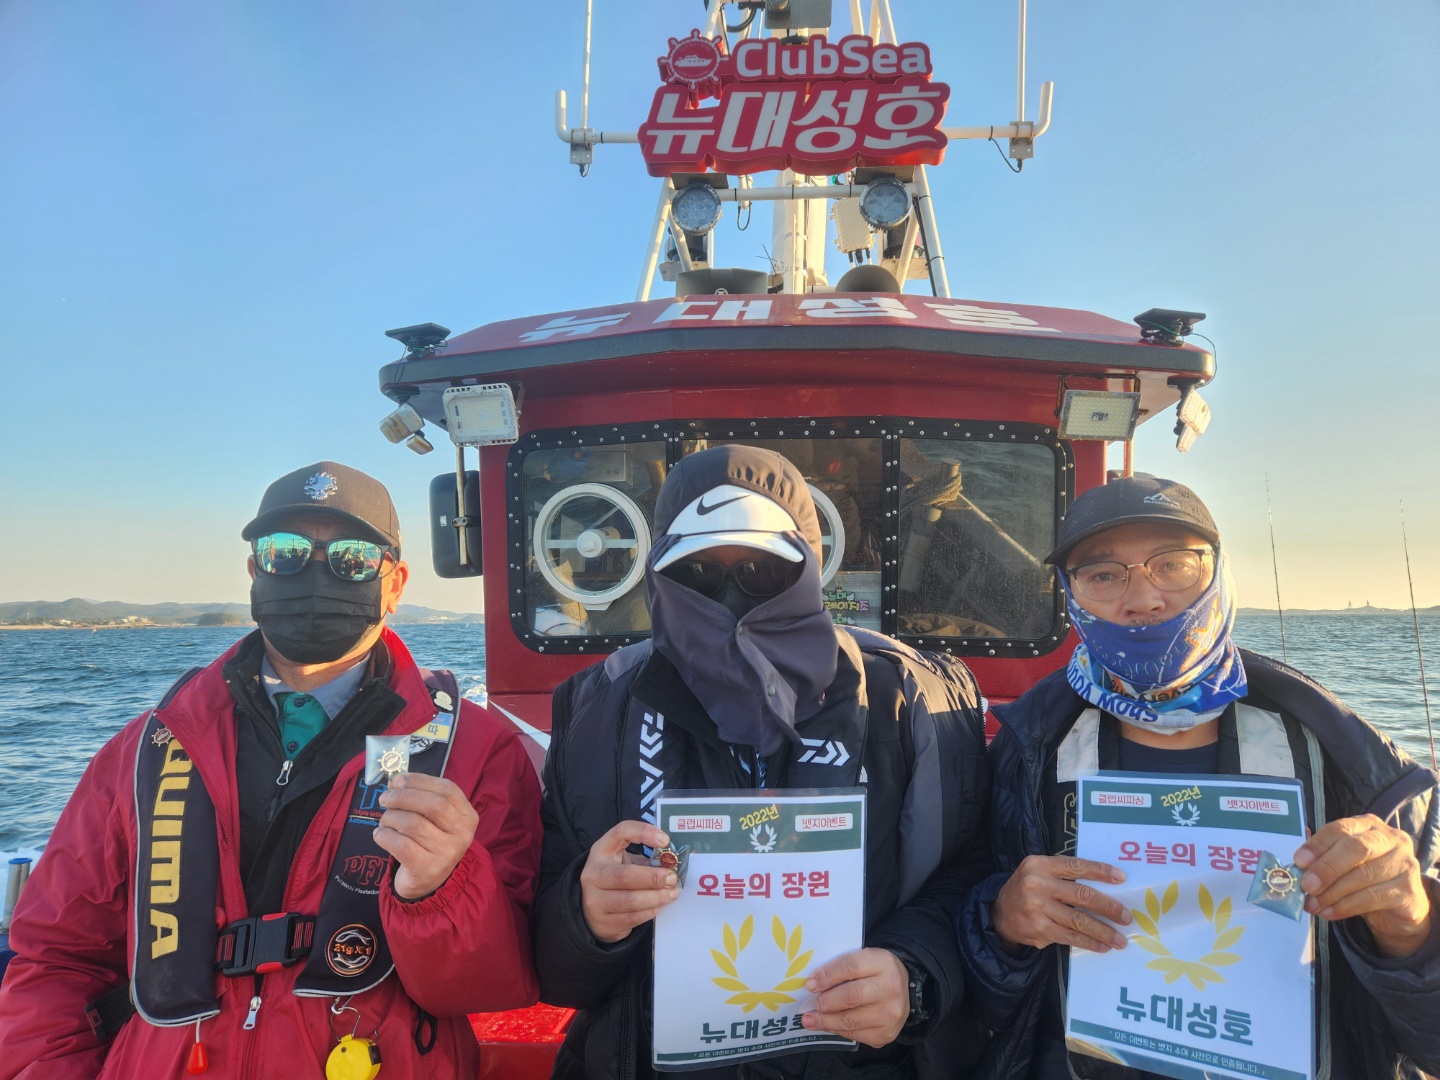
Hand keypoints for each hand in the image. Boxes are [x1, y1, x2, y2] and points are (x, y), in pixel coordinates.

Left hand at [372, 772, 478, 899]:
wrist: (428, 882)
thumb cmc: (429, 842)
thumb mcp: (431, 818)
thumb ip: (418, 797)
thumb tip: (394, 782)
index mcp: (468, 815)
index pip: (447, 789)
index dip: (420, 781)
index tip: (398, 780)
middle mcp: (462, 833)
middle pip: (432, 804)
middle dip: (403, 797)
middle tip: (384, 799)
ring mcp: (447, 852)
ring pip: (413, 824)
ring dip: (390, 818)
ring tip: (384, 821)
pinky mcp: (427, 868)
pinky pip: (400, 845)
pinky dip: (384, 836)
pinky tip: (380, 835)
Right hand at [580, 820, 679, 943]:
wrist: (591, 911)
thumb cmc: (614, 879)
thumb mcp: (622, 862)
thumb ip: (644, 860)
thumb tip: (672, 864)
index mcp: (600, 851)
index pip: (621, 832)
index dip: (643, 833)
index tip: (665, 840)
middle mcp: (593, 874)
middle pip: (625, 875)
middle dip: (653, 877)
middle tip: (672, 878)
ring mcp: (595, 900)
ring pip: (630, 900)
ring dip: (656, 897)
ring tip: (672, 893)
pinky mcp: (604, 922)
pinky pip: (633, 918)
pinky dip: (651, 911)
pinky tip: (661, 905)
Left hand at [801, 948, 909, 1047]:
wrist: (905, 990)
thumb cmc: (877, 972)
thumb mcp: (865, 959)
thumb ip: (842, 968)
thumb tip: (813, 984)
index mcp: (883, 962)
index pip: (850, 967)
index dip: (827, 976)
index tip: (810, 984)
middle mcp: (891, 989)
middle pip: (851, 996)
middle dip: (826, 1001)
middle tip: (812, 1004)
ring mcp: (891, 1014)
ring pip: (851, 1020)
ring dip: (826, 1021)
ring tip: (810, 1020)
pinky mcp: (887, 1034)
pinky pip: (856, 1035)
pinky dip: (838, 1031)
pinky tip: (828, 1026)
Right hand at [991, 855, 1131, 953]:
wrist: (1000, 913)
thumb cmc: (1028, 889)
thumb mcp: (1039, 872)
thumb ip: (1064, 875)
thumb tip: (1105, 887)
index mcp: (1040, 865)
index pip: (1075, 866)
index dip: (1100, 871)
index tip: (1121, 878)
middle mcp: (1038, 885)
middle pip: (1081, 895)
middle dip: (1108, 907)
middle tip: (1126, 916)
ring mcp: (1038, 909)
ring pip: (1079, 921)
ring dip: (1103, 931)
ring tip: (1120, 939)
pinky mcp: (1039, 930)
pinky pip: (1070, 937)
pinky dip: (1089, 942)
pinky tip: (1102, 946)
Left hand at [1295, 814, 1432, 957]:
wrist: (1398, 906)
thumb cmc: (1364, 877)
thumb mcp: (1342, 862)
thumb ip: (1322, 857)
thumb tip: (1297, 862)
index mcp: (1369, 825)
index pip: (1341, 829)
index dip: (1318, 845)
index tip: (1298, 861)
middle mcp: (1391, 839)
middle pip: (1356, 849)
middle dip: (1327, 868)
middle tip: (1306, 885)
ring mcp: (1404, 864)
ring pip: (1363, 876)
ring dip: (1332, 893)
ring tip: (1313, 904)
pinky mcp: (1410, 890)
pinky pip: (1373, 898)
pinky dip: (1346, 907)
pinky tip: (1329, 912)